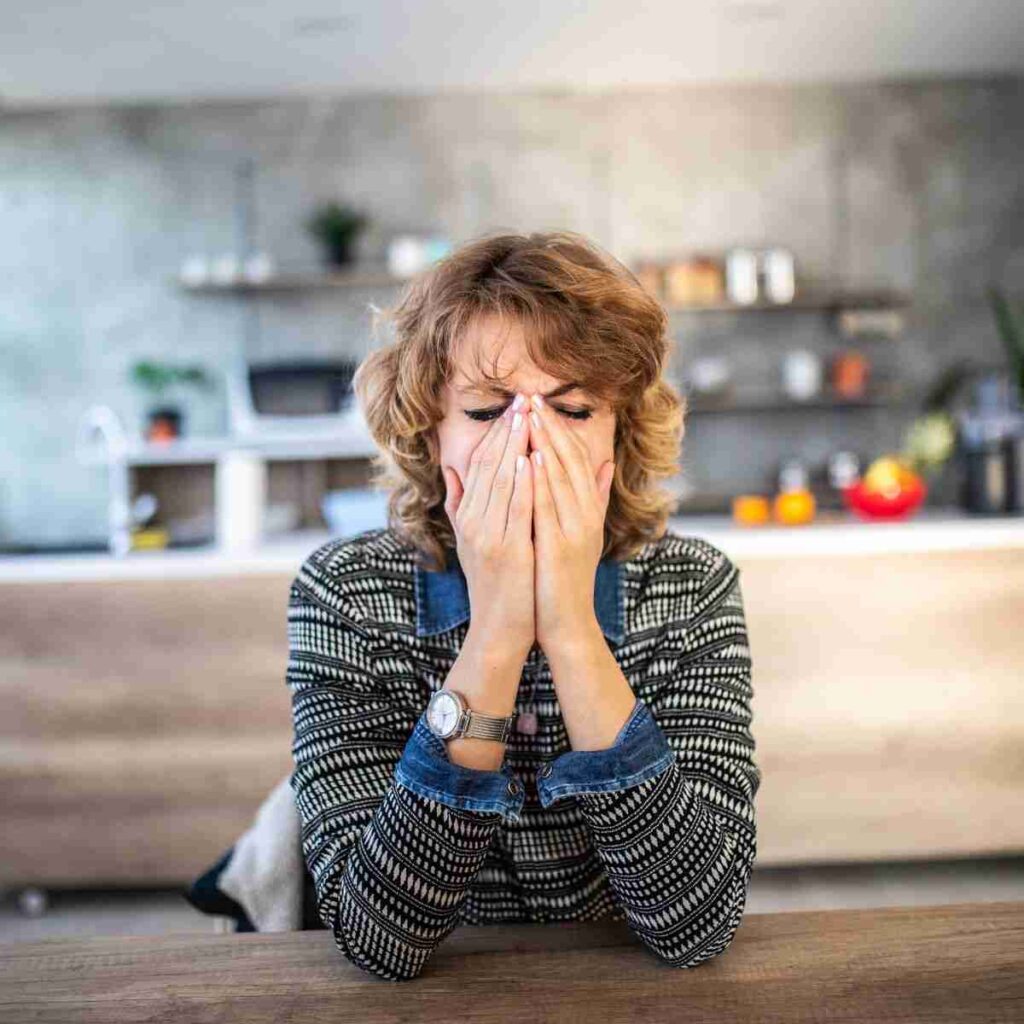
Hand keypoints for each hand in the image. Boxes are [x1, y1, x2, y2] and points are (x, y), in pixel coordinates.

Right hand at [442, 396, 534, 657]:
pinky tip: (533, 459)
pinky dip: (524, 482)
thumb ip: (460, 506)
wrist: (498, 629)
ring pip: (502, 480)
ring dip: (516, 445)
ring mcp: (487, 535)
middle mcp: (472, 521)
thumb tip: (452, 472)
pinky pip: (516, 509)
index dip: (496, 433)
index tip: (514, 408)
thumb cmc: (492, 584)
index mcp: (466, 516)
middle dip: (508, 429)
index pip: (479, 464)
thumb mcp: (468, 541)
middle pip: (489, 465)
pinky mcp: (506, 550)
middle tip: (524, 399)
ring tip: (529, 416)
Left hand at [527, 393, 614, 652]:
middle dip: (549, 427)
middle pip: (570, 461)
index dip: (560, 429)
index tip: (541, 404)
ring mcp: (575, 530)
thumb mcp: (585, 534)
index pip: (577, 458)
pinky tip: (528, 458)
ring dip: (544, 443)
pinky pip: (549, 506)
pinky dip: (539, 480)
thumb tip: (605, 465)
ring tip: (528, 415)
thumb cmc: (566, 579)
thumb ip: (594, 498)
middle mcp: (586, 515)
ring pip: (560, 477)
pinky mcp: (560, 546)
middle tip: (531, 397)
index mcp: (589, 510)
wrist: (567, 623)